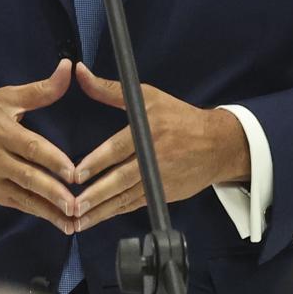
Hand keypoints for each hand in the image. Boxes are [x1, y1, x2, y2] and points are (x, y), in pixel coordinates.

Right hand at [0, 60, 78, 234]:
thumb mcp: (4, 98)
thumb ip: (39, 90)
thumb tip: (67, 68)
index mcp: (0, 132)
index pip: (30, 147)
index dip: (52, 160)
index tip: (73, 172)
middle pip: (28, 177)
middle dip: (53, 192)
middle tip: (76, 205)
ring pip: (24, 197)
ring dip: (49, 211)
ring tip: (73, 222)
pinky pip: (18, 205)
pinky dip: (38, 213)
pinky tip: (58, 221)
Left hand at [69, 63, 251, 231]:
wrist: (218, 145)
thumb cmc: (178, 117)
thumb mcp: (147, 96)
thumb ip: (109, 89)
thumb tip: (80, 72)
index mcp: (150, 130)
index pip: (118, 149)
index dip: (97, 163)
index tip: (76, 175)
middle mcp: (154, 157)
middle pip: (121, 179)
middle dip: (97, 193)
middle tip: (74, 205)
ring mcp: (159, 179)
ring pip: (125, 198)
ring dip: (101, 210)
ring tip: (78, 220)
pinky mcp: (162, 194)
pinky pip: (134, 205)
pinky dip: (115, 213)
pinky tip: (97, 219)